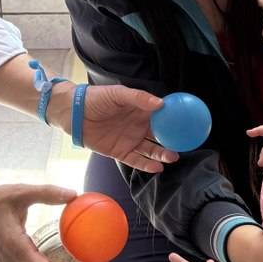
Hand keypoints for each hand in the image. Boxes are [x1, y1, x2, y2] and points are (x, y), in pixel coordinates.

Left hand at [50, 83, 178, 172]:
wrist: (74, 114)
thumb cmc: (96, 99)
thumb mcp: (118, 93)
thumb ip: (138, 98)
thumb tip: (161, 103)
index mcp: (140, 111)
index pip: (162, 117)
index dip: (175, 120)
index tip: (189, 124)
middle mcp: (138, 126)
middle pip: (160, 136)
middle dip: (173, 141)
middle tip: (185, 145)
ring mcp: (130, 140)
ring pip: (151, 150)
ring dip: (162, 154)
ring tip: (173, 157)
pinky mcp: (120, 153)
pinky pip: (136, 161)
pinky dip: (147, 165)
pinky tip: (158, 167)